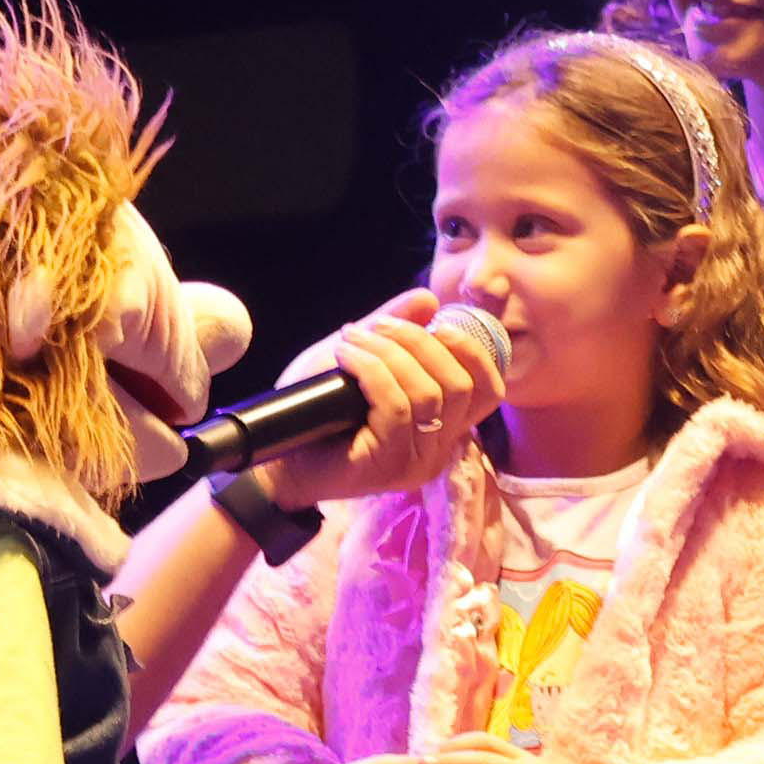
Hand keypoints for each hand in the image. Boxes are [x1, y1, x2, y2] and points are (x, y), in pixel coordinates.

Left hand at [247, 293, 506, 509]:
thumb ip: (396, 331)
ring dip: (388, 351)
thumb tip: (429, 299)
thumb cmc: (317, 413)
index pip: (489, 392)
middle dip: (421, 342)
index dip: (472, 351)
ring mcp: (414, 461)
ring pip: (426, 393)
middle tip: (379, 326)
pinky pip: (396, 406)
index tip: (435, 324)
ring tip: (353, 339)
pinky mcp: (387, 464)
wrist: (275, 461)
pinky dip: (371, 369)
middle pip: (459, 385)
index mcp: (443, 428)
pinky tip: (346, 356)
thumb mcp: (362, 360)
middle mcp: (437, 450)